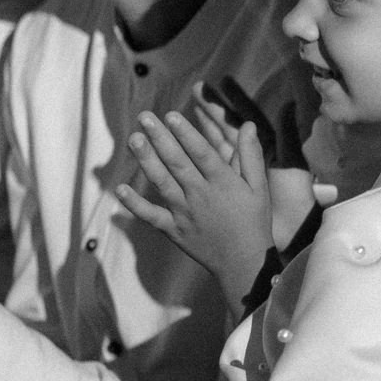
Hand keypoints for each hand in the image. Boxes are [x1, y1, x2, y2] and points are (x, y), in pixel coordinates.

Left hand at [114, 103, 272, 299]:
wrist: (244, 264)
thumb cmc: (254, 222)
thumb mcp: (259, 188)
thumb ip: (252, 156)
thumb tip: (250, 125)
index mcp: (223, 183)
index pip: (201, 153)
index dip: (185, 134)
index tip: (171, 116)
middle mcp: (201, 195)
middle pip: (177, 163)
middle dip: (160, 138)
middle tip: (145, 117)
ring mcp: (185, 213)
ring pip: (162, 183)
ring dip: (146, 161)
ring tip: (133, 139)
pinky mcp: (174, 230)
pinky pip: (151, 216)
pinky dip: (135, 205)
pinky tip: (121, 189)